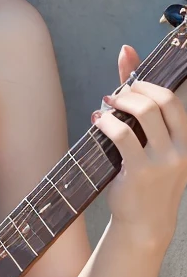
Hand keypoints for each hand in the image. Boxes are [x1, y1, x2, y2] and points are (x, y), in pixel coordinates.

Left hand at [91, 45, 186, 247]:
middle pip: (162, 101)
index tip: (129, 80)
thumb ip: (142, 105)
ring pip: (144, 113)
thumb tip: (126, 52)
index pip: (173, 100)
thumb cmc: (148, 180)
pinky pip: (122, 135)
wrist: (145, 224)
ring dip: (120, 102)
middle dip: (136, 89)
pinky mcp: (140, 171)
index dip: (149, 82)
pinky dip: (107, 122)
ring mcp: (163, 161)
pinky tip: (98, 122)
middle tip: (117, 94)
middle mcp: (181, 149)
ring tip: (107, 104)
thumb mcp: (154, 146)